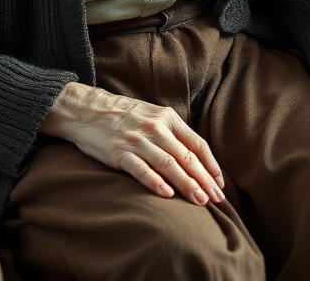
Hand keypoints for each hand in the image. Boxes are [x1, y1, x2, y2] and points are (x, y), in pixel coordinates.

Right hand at [39, 81, 226, 204]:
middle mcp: (156, 127)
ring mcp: (138, 140)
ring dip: (186, 184)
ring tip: (199, 201)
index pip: (197, 144)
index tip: (220, 184)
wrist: (88, 109)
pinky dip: (155, 182)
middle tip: (217, 199)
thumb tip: (195, 157)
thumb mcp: (153, 116)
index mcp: (168, 118)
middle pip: (186, 156)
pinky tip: (167, 195)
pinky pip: (141, 169)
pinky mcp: (119, 152)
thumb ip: (173, 133)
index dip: (211, 165)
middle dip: (204, 179)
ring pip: (168, 164)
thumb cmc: (125, 116)